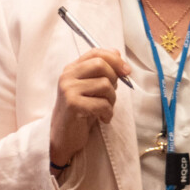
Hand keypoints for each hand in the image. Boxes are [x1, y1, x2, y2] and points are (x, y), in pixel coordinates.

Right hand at [47, 49, 128, 166]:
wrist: (63, 137)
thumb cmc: (80, 112)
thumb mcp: (91, 89)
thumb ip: (101, 72)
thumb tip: (118, 54)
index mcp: (72, 69)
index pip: (95, 52)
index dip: (115, 59)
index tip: (126, 71)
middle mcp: (67, 76)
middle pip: (101, 65)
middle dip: (114, 80)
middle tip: (111, 96)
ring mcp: (68, 89)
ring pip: (105, 85)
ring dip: (112, 100)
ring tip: (106, 109)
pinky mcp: (72, 104)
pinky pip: (102, 104)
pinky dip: (108, 113)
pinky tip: (103, 119)